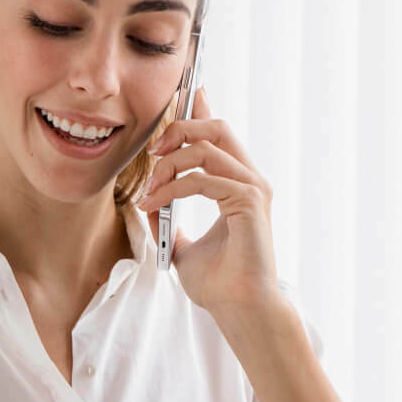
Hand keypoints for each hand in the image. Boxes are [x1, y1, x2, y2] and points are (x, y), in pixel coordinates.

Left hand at [136, 87, 279, 315]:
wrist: (239, 309)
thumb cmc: (220, 285)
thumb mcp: (182, 248)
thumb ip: (169, 222)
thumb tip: (147, 205)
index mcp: (239, 184)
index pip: (220, 134)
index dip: (201, 109)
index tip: (185, 92)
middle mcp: (251, 180)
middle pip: (217, 127)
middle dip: (180, 129)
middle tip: (154, 152)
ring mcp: (254, 189)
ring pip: (208, 146)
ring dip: (170, 164)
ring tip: (150, 190)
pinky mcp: (250, 202)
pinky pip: (203, 178)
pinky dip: (173, 188)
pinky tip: (155, 204)